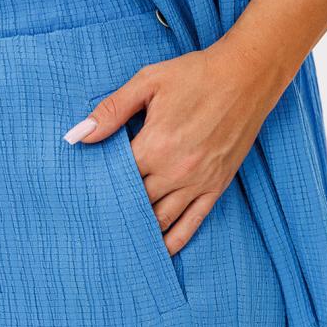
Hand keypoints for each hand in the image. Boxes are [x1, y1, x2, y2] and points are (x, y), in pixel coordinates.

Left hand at [63, 37, 282, 254]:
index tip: (84, 194)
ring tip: (121, 242)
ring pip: (161, 220)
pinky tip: (160, 251)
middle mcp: (175, 171)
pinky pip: (192, 223)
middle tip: (96, 222)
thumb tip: (78, 134)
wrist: (247, 76)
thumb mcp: (148, 82)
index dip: (99, 187)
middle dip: (116, 212)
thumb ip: (112, 110)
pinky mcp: (216, 186)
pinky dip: (174, 240)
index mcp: (154, 145)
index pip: (116, 179)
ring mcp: (197, 183)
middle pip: (135, 203)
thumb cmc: (195, 75)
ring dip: (141, 232)